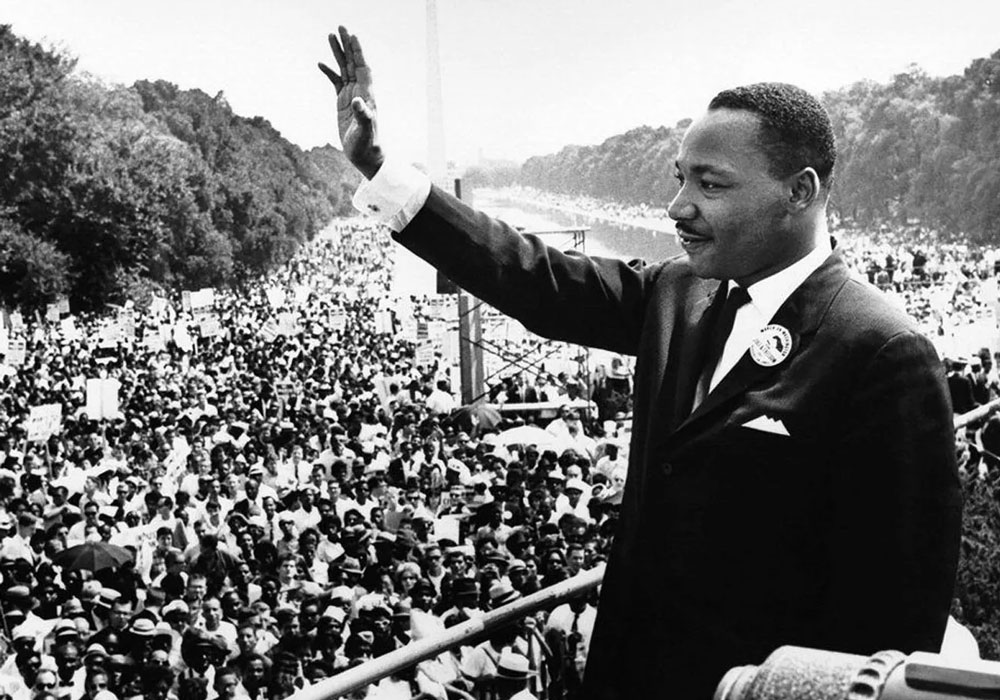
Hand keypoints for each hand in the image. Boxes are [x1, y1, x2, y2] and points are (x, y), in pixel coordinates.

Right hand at [318, 27, 383, 178]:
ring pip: (344, 69)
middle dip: (347, 45)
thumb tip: (357, 102)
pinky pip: (336, 82)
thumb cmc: (367, 144)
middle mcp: (360, 92)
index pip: (363, 67)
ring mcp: (351, 96)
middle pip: (353, 63)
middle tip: (340, 27)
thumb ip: (363, 115)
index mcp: (367, 94)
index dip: (358, 52)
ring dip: (338, 53)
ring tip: (330, 36)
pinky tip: (320, 64)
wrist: (365, 156)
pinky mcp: (343, 103)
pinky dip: (329, 72)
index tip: (352, 36)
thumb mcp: (365, 131)